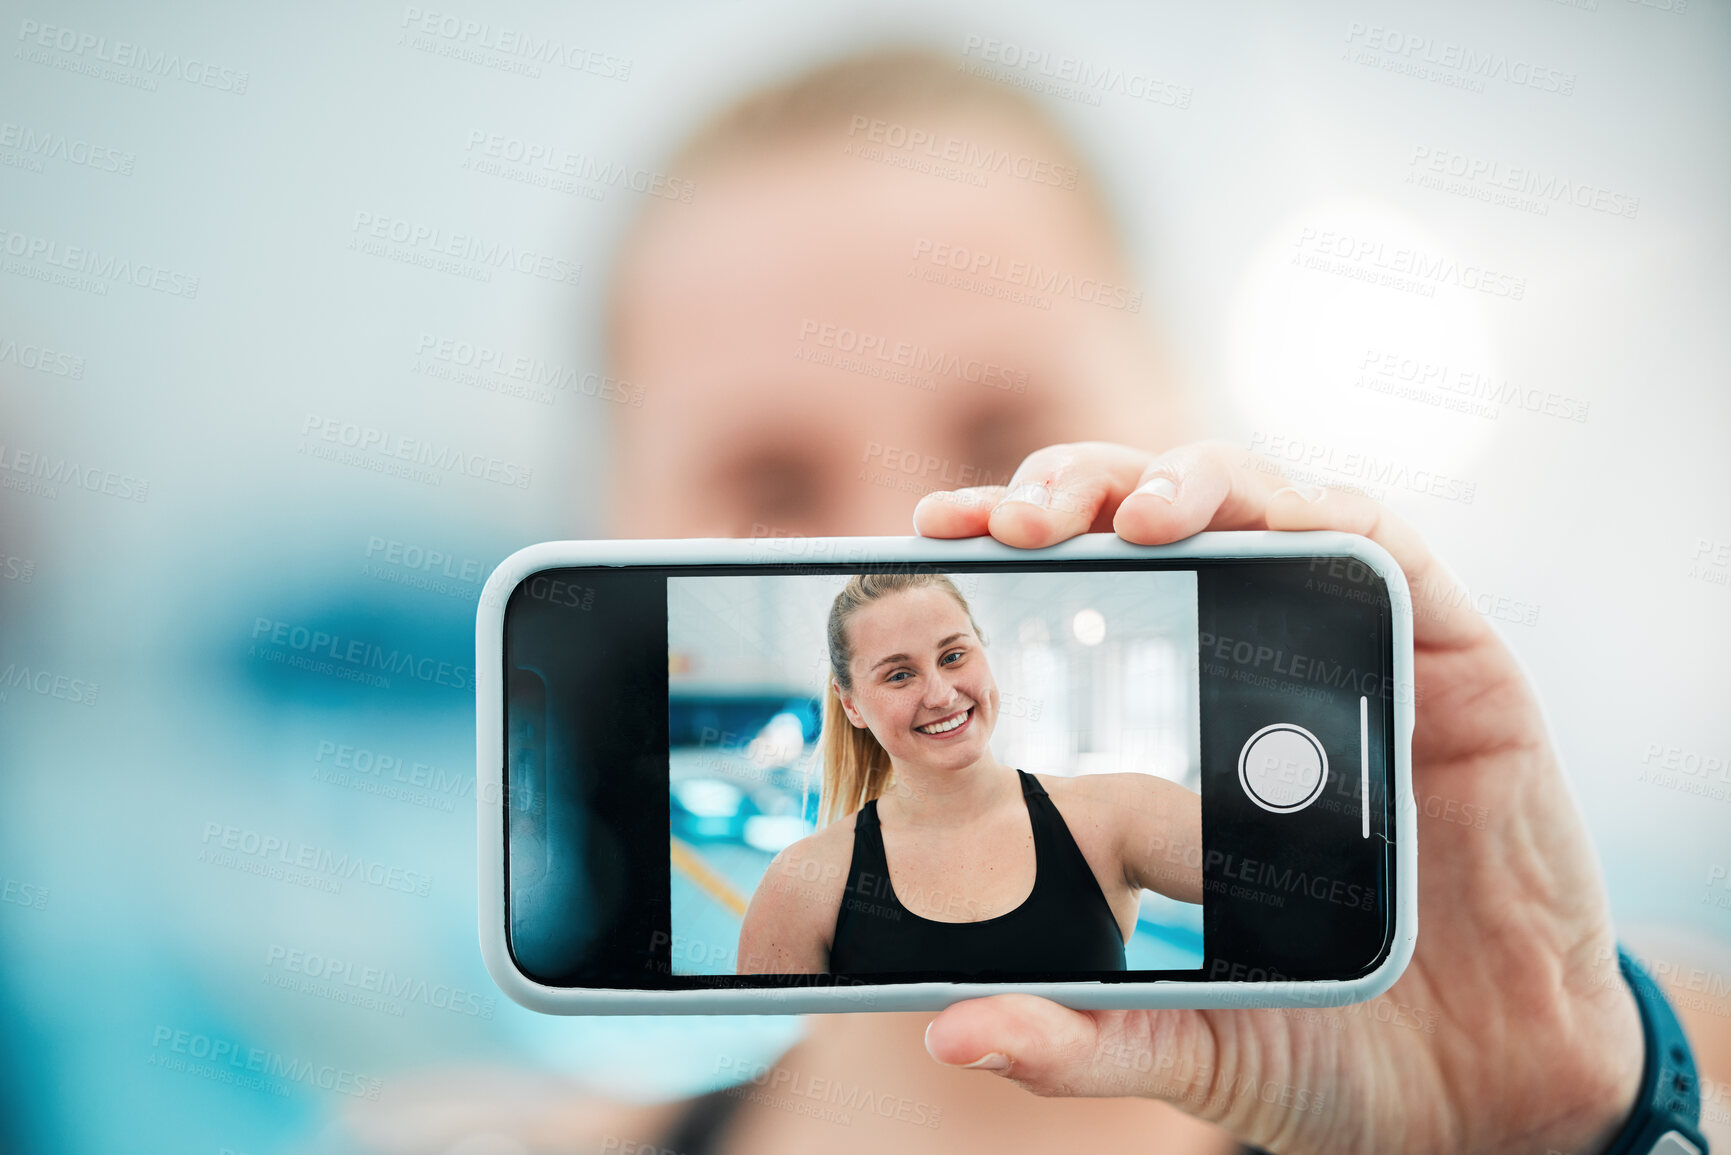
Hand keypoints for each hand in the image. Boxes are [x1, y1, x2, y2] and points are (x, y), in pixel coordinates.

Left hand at [912, 441, 1644, 1154]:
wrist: (1493, 1091)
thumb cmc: (1336, 1045)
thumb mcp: (1187, 1043)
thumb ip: (1078, 1039)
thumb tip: (951, 1036)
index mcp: (1192, 721)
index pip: (1093, 586)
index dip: (1022, 536)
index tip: (940, 527)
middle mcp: (1271, 663)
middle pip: (1166, 519)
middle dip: (1084, 491)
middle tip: (1018, 521)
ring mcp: (1361, 652)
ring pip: (1269, 505)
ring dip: (1192, 483)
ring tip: (1127, 520)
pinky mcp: (1457, 659)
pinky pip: (1390, 551)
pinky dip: (1325, 517)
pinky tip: (1263, 521)